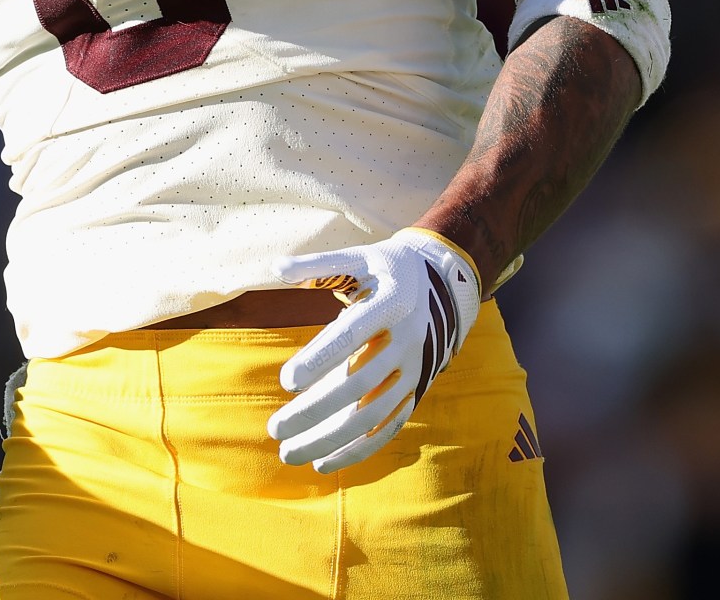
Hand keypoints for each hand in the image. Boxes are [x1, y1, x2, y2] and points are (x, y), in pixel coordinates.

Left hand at [265, 228, 479, 472]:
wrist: (445, 286)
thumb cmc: (387, 270)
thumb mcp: (359, 257)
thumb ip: (319, 264)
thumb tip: (277, 266)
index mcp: (390, 305)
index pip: (351, 337)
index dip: (320, 360)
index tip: (286, 382)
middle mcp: (406, 342)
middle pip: (358, 386)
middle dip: (315, 412)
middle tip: (275, 429)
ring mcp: (413, 371)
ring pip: (371, 415)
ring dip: (330, 439)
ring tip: (288, 453)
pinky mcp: (415, 392)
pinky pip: (387, 427)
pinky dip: (357, 449)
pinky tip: (322, 462)